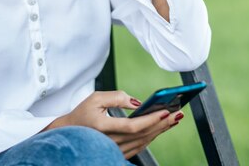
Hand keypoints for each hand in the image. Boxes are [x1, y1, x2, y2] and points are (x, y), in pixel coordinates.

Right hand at [43, 90, 182, 158]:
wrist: (70, 133)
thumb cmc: (82, 114)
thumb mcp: (95, 98)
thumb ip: (117, 96)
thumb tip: (137, 102)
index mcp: (103, 127)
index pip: (132, 126)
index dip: (150, 120)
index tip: (165, 111)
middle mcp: (110, 142)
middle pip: (143, 134)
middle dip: (163, 124)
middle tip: (178, 113)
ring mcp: (115, 150)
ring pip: (144, 142)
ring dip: (161, 130)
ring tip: (174, 118)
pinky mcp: (119, 152)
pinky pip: (140, 146)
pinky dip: (153, 136)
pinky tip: (162, 127)